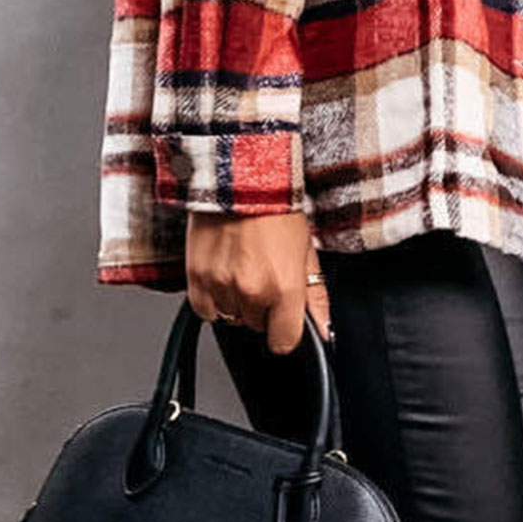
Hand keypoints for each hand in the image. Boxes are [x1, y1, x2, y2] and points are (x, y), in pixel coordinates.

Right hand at [185, 209, 329, 353]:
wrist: (240, 180)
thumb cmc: (276, 209)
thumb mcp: (306, 250)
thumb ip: (315, 296)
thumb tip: (325, 331)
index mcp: (284, 286)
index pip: (284, 341)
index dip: (286, 330)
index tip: (284, 317)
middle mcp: (252, 291)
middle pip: (257, 325)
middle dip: (263, 306)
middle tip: (264, 272)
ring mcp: (221, 286)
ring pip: (232, 318)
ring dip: (238, 301)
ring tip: (244, 266)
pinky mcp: (197, 279)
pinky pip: (206, 311)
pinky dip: (214, 299)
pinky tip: (224, 273)